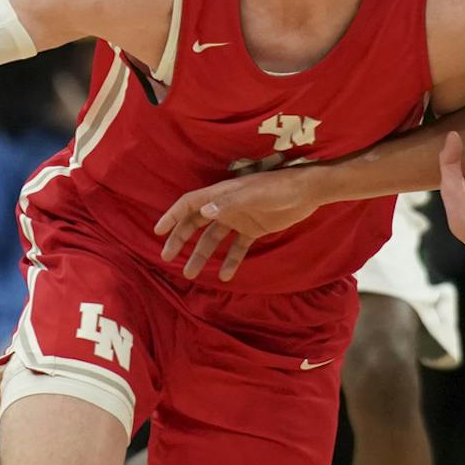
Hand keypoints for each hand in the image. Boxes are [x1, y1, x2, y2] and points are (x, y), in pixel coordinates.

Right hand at [153, 167, 321, 282]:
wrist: (307, 192)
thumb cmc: (279, 188)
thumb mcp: (253, 194)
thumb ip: (229, 203)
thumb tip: (203, 213)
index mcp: (221, 195)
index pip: (189, 205)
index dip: (172, 216)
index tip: (157, 231)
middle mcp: (226, 206)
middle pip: (196, 223)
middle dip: (180, 239)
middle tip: (167, 257)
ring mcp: (239, 218)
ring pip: (213, 239)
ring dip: (201, 255)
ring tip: (191, 274)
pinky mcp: (254, 230)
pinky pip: (237, 248)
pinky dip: (230, 261)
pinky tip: (225, 276)